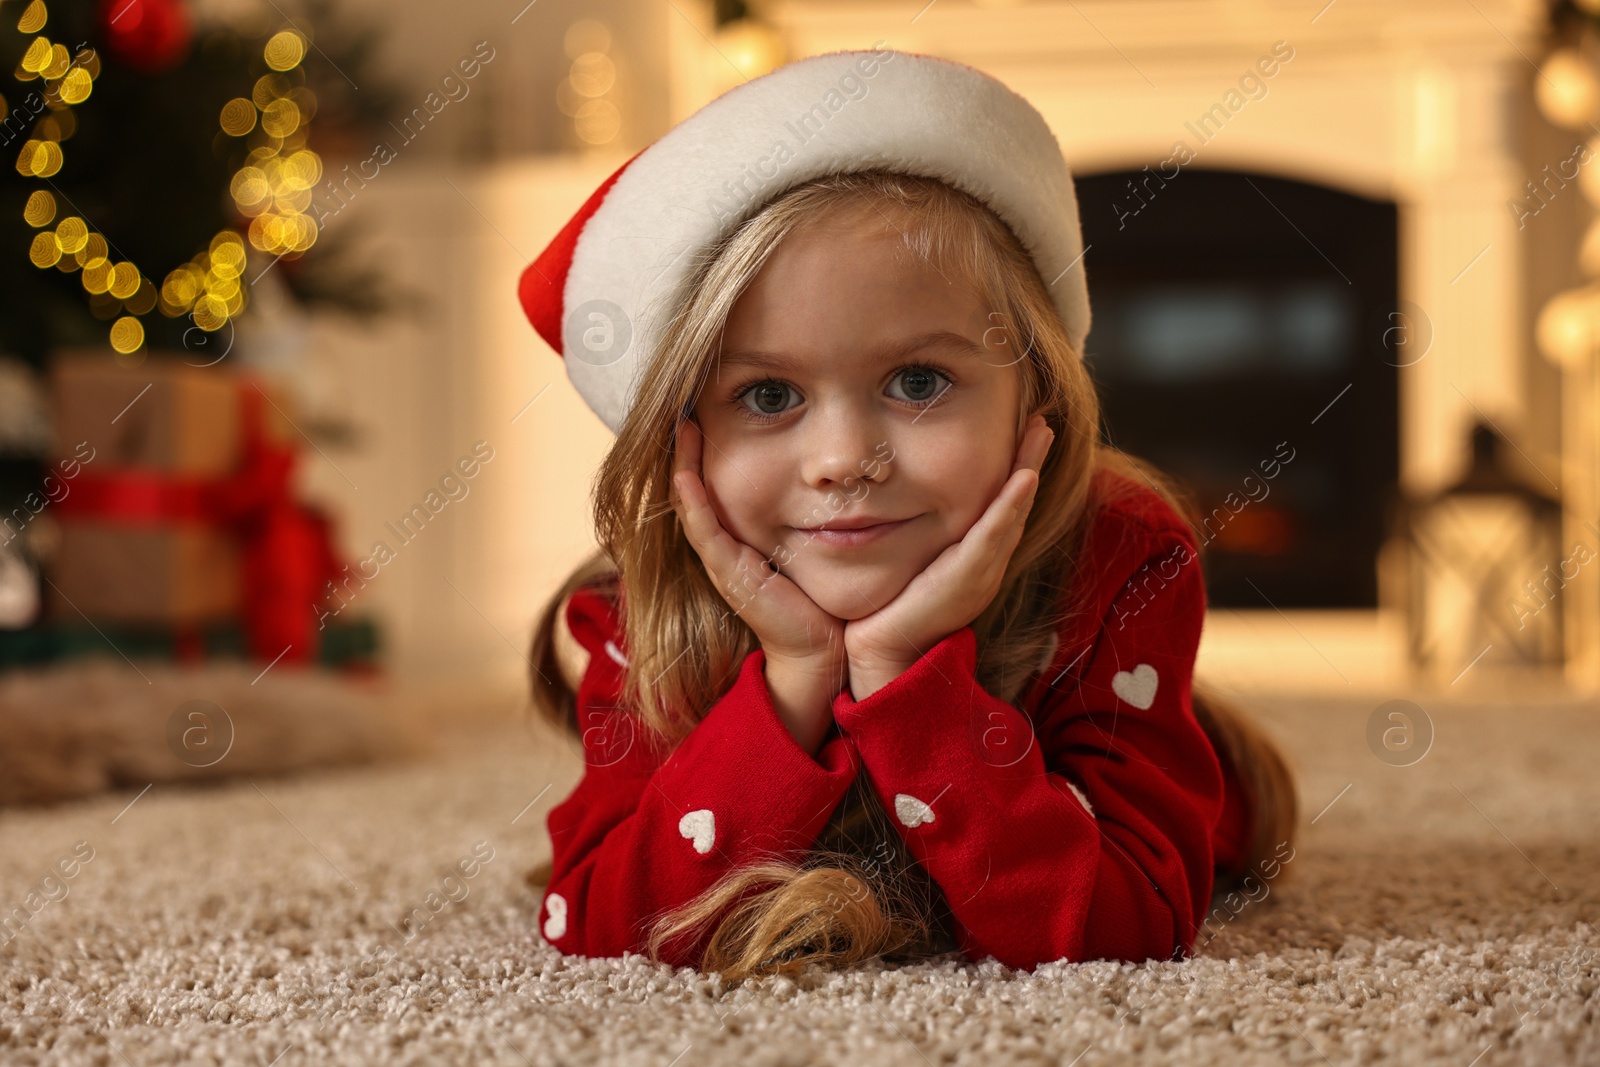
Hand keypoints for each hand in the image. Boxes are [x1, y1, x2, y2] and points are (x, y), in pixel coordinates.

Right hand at [670, 417, 845, 678]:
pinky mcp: (730, 576)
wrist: (822, 649)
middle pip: (696, 488)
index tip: (711, 409)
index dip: (708, 449)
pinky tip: (688, 474)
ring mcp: (723, 561)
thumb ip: (817, 511)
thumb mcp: (815, 542)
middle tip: (688, 408)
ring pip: (692, 504)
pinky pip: (704, 532)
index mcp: (741, 537)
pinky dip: (693, 502)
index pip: (715, 483)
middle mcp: (725, 546)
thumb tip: (841, 470)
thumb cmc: (824, 597)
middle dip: (690, 449)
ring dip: (685, 465)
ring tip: (684, 427)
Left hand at [843, 414, 1054, 697]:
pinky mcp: (966, 580)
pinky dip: (1008, 507)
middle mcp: (986, 564)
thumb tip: (901, 498)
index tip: (1024, 431)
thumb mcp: (913, 562)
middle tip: (1042, 419)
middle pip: (1015, 503)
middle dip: (1030, 459)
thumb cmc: (890, 609)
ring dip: (1027, 470)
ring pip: (1011, 512)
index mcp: (976, 559)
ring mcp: (980, 572)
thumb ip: (922, 537)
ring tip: (1039, 433)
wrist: (883, 653)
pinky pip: (992, 536)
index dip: (1017, 468)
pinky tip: (1022, 479)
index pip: (1002, 505)